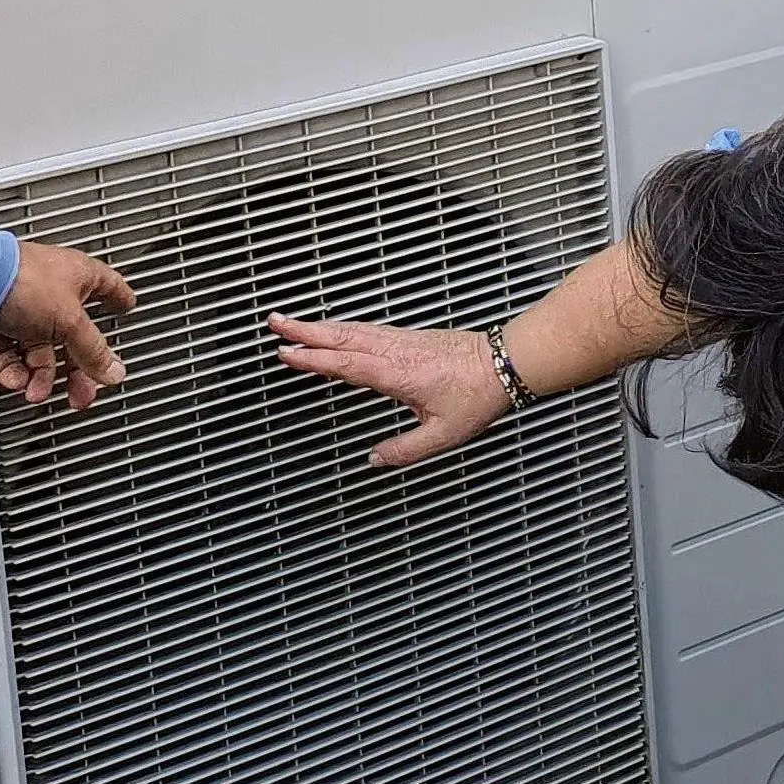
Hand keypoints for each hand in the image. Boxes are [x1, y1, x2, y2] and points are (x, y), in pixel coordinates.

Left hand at [0, 243, 135, 408]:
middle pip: (72, 336)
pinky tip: (16, 379)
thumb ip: (93, 351)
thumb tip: (113, 371)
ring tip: (36, 391)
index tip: (126, 309)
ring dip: (40, 376)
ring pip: (39, 350)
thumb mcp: (70, 322)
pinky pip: (10, 353)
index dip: (119, 299)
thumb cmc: (22, 280)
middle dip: (76, 369)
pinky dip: (13, 370)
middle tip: (80, 392)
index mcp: (77, 276)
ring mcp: (22, 306)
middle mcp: (51, 290)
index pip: (108, 286)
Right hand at [268, 314, 510, 466]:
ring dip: (322, 325)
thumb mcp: (443, 435)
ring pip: (354, 329)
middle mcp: (396, 351)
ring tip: (294, 324)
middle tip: (275, 323)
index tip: (287, 354)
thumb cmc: (479, 395)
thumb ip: (405, 450)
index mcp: (397, 374)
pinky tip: (338, 329)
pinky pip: (369, 328)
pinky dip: (345, 327)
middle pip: (342, 336)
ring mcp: (403, 340)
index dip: (313, 359)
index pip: (345, 363)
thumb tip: (375, 460)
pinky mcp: (411, 337)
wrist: (507, 363)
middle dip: (305, 330)